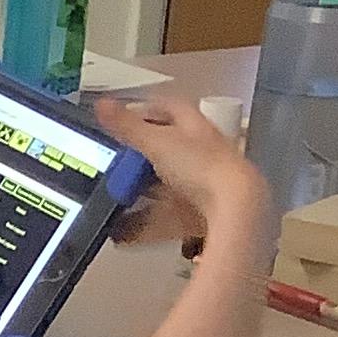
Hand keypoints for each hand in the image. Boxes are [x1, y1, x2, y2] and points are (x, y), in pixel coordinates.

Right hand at [93, 88, 272, 255]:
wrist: (235, 207)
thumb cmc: (203, 166)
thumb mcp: (156, 142)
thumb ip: (127, 126)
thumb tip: (102, 105)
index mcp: (194, 126)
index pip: (170, 108)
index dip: (148, 108)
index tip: (125, 115)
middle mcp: (201, 150)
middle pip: (168, 145)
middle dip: (141, 153)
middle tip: (116, 160)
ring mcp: (202, 181)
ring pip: (167, 181)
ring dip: (143, 188)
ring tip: (118, 196)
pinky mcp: (199, 209)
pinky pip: (166, 214)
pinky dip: (144, 222)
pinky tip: (126, 231)